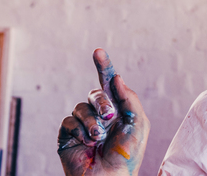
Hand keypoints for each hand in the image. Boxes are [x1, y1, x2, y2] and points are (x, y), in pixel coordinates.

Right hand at [57, 49, 149, 175]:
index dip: (104, 67)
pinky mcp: (68, 135)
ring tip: (99, 138)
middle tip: (109, 116)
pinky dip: (80, 130)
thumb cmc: (127, 154)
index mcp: (118, 110)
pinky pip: (69, 121)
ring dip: (92, 122)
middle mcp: (99, 114)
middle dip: (102, 102)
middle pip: (95, 93)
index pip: (110, 84)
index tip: (98, 51)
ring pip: (80, 106)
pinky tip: (88, 143)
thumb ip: (130, 99)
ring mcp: (82, 124)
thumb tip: (117, 78)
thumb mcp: (138, 124)